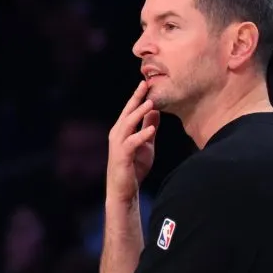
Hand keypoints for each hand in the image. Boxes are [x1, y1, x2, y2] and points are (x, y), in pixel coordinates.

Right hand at [106, 81, 159, 202]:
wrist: (124, 189)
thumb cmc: (133, 167)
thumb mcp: (146, 144)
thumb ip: (148, 128)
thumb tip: (155, 111)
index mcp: (122, 130)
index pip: (129, 110)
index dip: (137, 97)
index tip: (145, 83)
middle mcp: (117, 134)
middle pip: (127, 112)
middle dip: (136, 98)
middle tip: (144, 84)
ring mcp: (118, 144)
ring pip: (128, 124)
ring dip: (139, 113)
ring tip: (150, 103)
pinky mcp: (122, 155)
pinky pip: (132, 142)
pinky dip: (142, 134)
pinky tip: (152, 129)